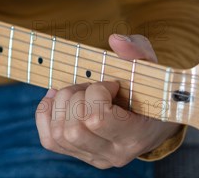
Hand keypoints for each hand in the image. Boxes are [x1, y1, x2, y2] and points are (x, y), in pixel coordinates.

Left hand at [35, 34, 181, 168]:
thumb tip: (115, 40)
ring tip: (80, 92)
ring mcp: (94, 157)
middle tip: (92, 86)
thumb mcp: (150, 68)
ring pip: (60, 134)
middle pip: (74, 129)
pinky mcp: (77, 154)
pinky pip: (49, 139)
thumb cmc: (150, 90)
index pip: (98, 119)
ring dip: (63, 104)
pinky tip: (59, 99)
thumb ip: (137, 51)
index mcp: (135, 136)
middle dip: (76, 97)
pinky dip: (47, 113)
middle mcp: (113, 154)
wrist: (151, 120)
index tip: (111, 84)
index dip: (97, 92)